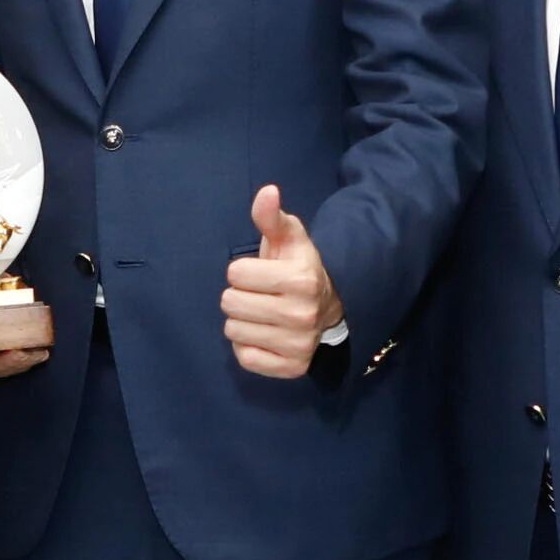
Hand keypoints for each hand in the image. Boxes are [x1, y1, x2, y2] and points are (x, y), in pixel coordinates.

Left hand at [220, 184, 337, 379]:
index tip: (262, 273)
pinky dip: (248, 346)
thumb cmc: (298, 267)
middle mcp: (302, 314)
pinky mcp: (292, 368)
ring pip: (233, 331)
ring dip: (242, 321)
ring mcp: (299, 344)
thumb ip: (271, 216)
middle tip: (260, 295)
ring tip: (263, 314)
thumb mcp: (289, 238)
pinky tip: (265, 334)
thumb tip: (267, 192)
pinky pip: (244, 357)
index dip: (243, 271)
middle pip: (230, 303)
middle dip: (239, 295)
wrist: (330, 307)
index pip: (235, 274)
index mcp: (301, 279)